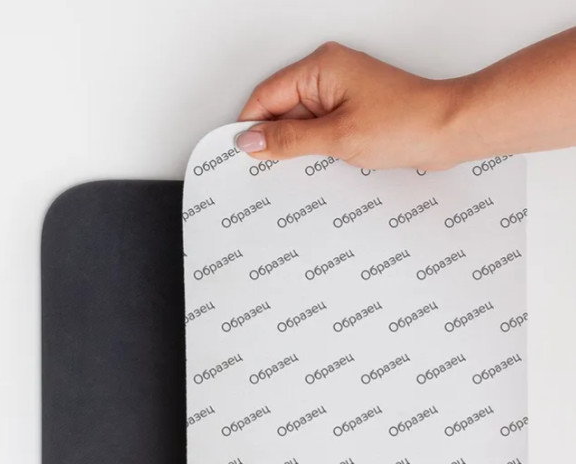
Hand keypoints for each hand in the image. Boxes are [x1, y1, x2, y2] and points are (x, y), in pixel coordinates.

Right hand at [236, 40, 465, 169]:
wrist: (449, 129)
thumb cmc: (405, 123)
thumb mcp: (336, 138)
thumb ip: (288, 140)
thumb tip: (251, 141)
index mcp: (320, 67)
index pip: (266, 96)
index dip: (249, 126)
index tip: (238, 155)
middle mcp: (328, 73)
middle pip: (280, 108)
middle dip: (273, 139)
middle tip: (265, 172)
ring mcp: (341, 91)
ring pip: (300, 121)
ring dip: (296, 147)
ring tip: (298, 170)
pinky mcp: (353, 109)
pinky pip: (320, 128)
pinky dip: (314, 147)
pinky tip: (317, 166)